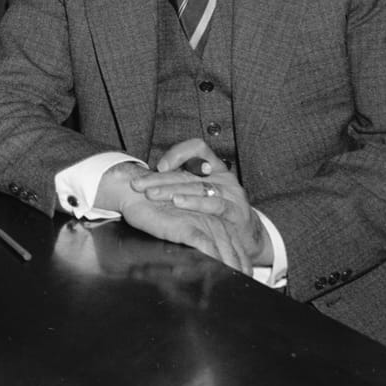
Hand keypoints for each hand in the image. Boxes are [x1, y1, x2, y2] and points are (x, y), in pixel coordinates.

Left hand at [131, 140, 269, 269]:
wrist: (246, 237)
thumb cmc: (217, 212)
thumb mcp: (201, 192)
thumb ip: (181, 181)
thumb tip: (146, 179)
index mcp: (214, 167)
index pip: (198, 148)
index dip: (178, 153)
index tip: (159, 166)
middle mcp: (224, 177)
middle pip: (189, 172)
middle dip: (160, 178)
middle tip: (139, 185)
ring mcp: (232, 193)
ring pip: (198, 186)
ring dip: (172, 190)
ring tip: (152, 194)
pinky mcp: (236, 211)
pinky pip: (215, 204)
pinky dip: (195, 203)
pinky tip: (179, 203)